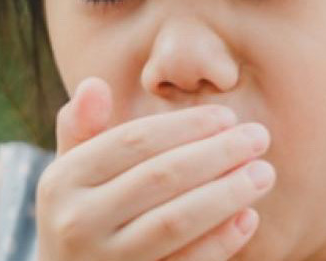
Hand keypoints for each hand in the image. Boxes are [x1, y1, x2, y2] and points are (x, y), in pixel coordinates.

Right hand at [34, 77, 273, 260]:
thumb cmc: (79, 215)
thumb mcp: (69, 174)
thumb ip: (82, 129)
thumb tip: (94, 84)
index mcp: (62, 180)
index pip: (133, 141)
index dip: (185, 126)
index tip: (227, 117)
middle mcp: (77, 222)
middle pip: (160, 178)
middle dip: (216, 154)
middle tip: (259, 138)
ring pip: (174, 222)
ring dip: (226, 194)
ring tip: (263, 173)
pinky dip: (219, 242)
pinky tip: (248, 218)